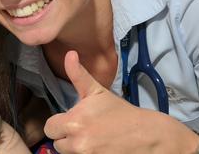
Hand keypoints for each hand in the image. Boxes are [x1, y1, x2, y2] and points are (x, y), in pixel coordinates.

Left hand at [43, 51, 198, 153]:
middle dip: (68, 137)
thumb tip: (69, 54)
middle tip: (85, 130)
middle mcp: (78, 143)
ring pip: (69, 153)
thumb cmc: (120, 113)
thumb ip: (78, 75)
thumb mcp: (97, 92)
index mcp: (74, 122)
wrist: (148, 135)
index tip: (72, 121)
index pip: (50, 128)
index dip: (60, 123)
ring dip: (77, 148)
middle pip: (58, 143)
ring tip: (93, 139)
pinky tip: (99, 149)